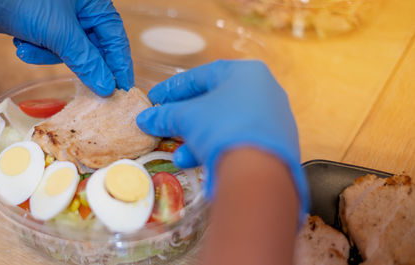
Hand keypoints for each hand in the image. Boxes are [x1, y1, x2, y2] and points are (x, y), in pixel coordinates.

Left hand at [0, 0, 132, 95]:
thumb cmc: (25, 1)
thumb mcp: (60, 33)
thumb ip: (87, 61)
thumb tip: (107, 87)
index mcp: (93, 3)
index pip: (115, 38)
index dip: (120, 65)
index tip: (124, 89)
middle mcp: (80, 10)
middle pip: (93, 48)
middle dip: (80, 63)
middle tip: (89, 89)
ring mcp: (60, 19)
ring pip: (69, 52)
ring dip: (49, 54)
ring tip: (31, 45)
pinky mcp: (41, 28)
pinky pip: (49, 49)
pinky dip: (36, 50)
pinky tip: (21, 41)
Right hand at [136, 60, 309, 216]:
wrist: (259, 170)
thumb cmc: (222, 127)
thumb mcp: (188, 117)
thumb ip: (166, 115)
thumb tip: (144, 119)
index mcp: (246, 72)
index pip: (202, 76)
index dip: (173, 88)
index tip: (154, 98)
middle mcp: (264, 91)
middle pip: (215, 101)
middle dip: (185, 116)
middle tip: (164, 124)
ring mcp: (272, 120)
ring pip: (226, 124)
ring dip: (196, 137)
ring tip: (176, 152)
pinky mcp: (275, 146)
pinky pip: (238, 141)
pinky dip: (215, 148)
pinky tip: (193, 162)